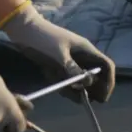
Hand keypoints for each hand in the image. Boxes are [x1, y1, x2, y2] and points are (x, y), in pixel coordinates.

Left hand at [1, 3, 115, 102]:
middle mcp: (82, 56)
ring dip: (81, 90)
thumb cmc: (43, 38)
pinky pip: (68, 79)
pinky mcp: (59, 65)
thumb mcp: (58, 54)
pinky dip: (68, 88)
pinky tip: (67, 94)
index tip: (103, 97)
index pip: (106, 66)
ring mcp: (70, 61)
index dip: (108, 81)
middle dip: (96, 88)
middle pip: (96, 74)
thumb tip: (87, 83)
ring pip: (82, 79)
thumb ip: (73, 69)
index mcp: (86, 50)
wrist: (23, 29)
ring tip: (77, 99)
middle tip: (91, 102)